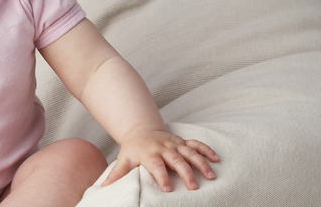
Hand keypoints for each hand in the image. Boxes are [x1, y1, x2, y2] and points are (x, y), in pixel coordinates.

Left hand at [101, 128, 219, 191]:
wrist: (141, 130)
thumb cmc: (133, 149)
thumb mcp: (123, 159)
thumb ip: (116, 174)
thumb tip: (103, 187)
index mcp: (149, 153)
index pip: (156, 165)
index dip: (161, 176)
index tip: (167, 188)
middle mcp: (163, 147)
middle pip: (176, 159)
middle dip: (185, 172)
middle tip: (193, 186)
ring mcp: (175, 143)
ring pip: (190, 152)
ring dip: (201, 163)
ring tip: (210, 176)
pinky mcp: (182, 141)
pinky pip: (197, 144)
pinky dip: (207, 150)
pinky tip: (217, 159)